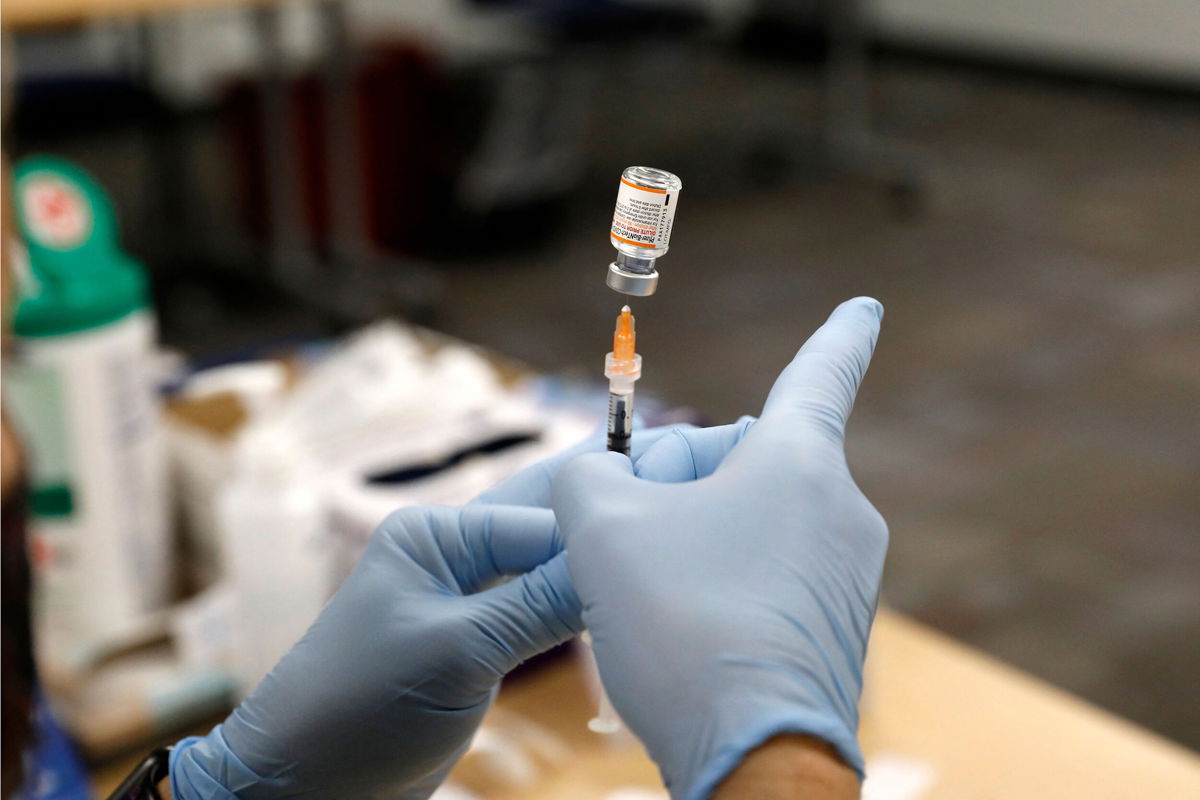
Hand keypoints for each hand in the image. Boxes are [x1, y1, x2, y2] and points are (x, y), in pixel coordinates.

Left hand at [170, 425, 677, 798]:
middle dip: (604, 526)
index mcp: (435, 535)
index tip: (668, 541)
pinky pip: (538, 615)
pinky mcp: (475, 647)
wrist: (301, 786)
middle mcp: (451, 557)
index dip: (602, 533)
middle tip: (681, 503)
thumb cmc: (356, 709)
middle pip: (547, 529)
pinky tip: (619, 609)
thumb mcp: (455, 652)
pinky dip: (576, 612)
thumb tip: (616, 562)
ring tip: (662, 558)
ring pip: (548, 573)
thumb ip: (537, 604)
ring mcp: (464, 603)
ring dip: (593, 573)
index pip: (542, 520)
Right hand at [553, 297, 886, 799]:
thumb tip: (602, 483)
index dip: (840, 333)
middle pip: (745, 463)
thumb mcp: (602, 527)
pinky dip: (713, 586)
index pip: (822, 372)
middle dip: (679, 481)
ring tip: (646, 594)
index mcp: (801, 463)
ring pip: (747, 524)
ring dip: (687, 537)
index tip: (868, 305)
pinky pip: (762, 577)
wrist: (752, 757)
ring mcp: (845, 576)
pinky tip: (677, 631)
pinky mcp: (832, 630)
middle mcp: (840, 512)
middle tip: (623, 530)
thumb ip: (589, 476)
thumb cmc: (683, 624)